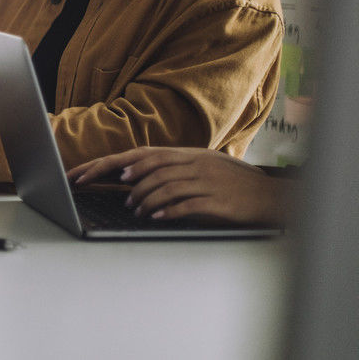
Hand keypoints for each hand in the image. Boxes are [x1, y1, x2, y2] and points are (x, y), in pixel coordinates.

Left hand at [68, 147, 289, 224]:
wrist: (272, 197)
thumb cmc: (233, 183)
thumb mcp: (203, 166)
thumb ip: (173, 167)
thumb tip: (137, 176)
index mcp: (187, 154)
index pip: (144, 154)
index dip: (119, 162)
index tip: (98, 172)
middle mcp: (193, 164)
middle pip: (150, 166)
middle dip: (124, 179)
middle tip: (111, 192)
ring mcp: (205, 181)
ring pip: (164, 186)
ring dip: (145, 198)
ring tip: (135, 210)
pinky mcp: (216, 201)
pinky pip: (185, 205)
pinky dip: (167, 211)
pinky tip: (156, 217)